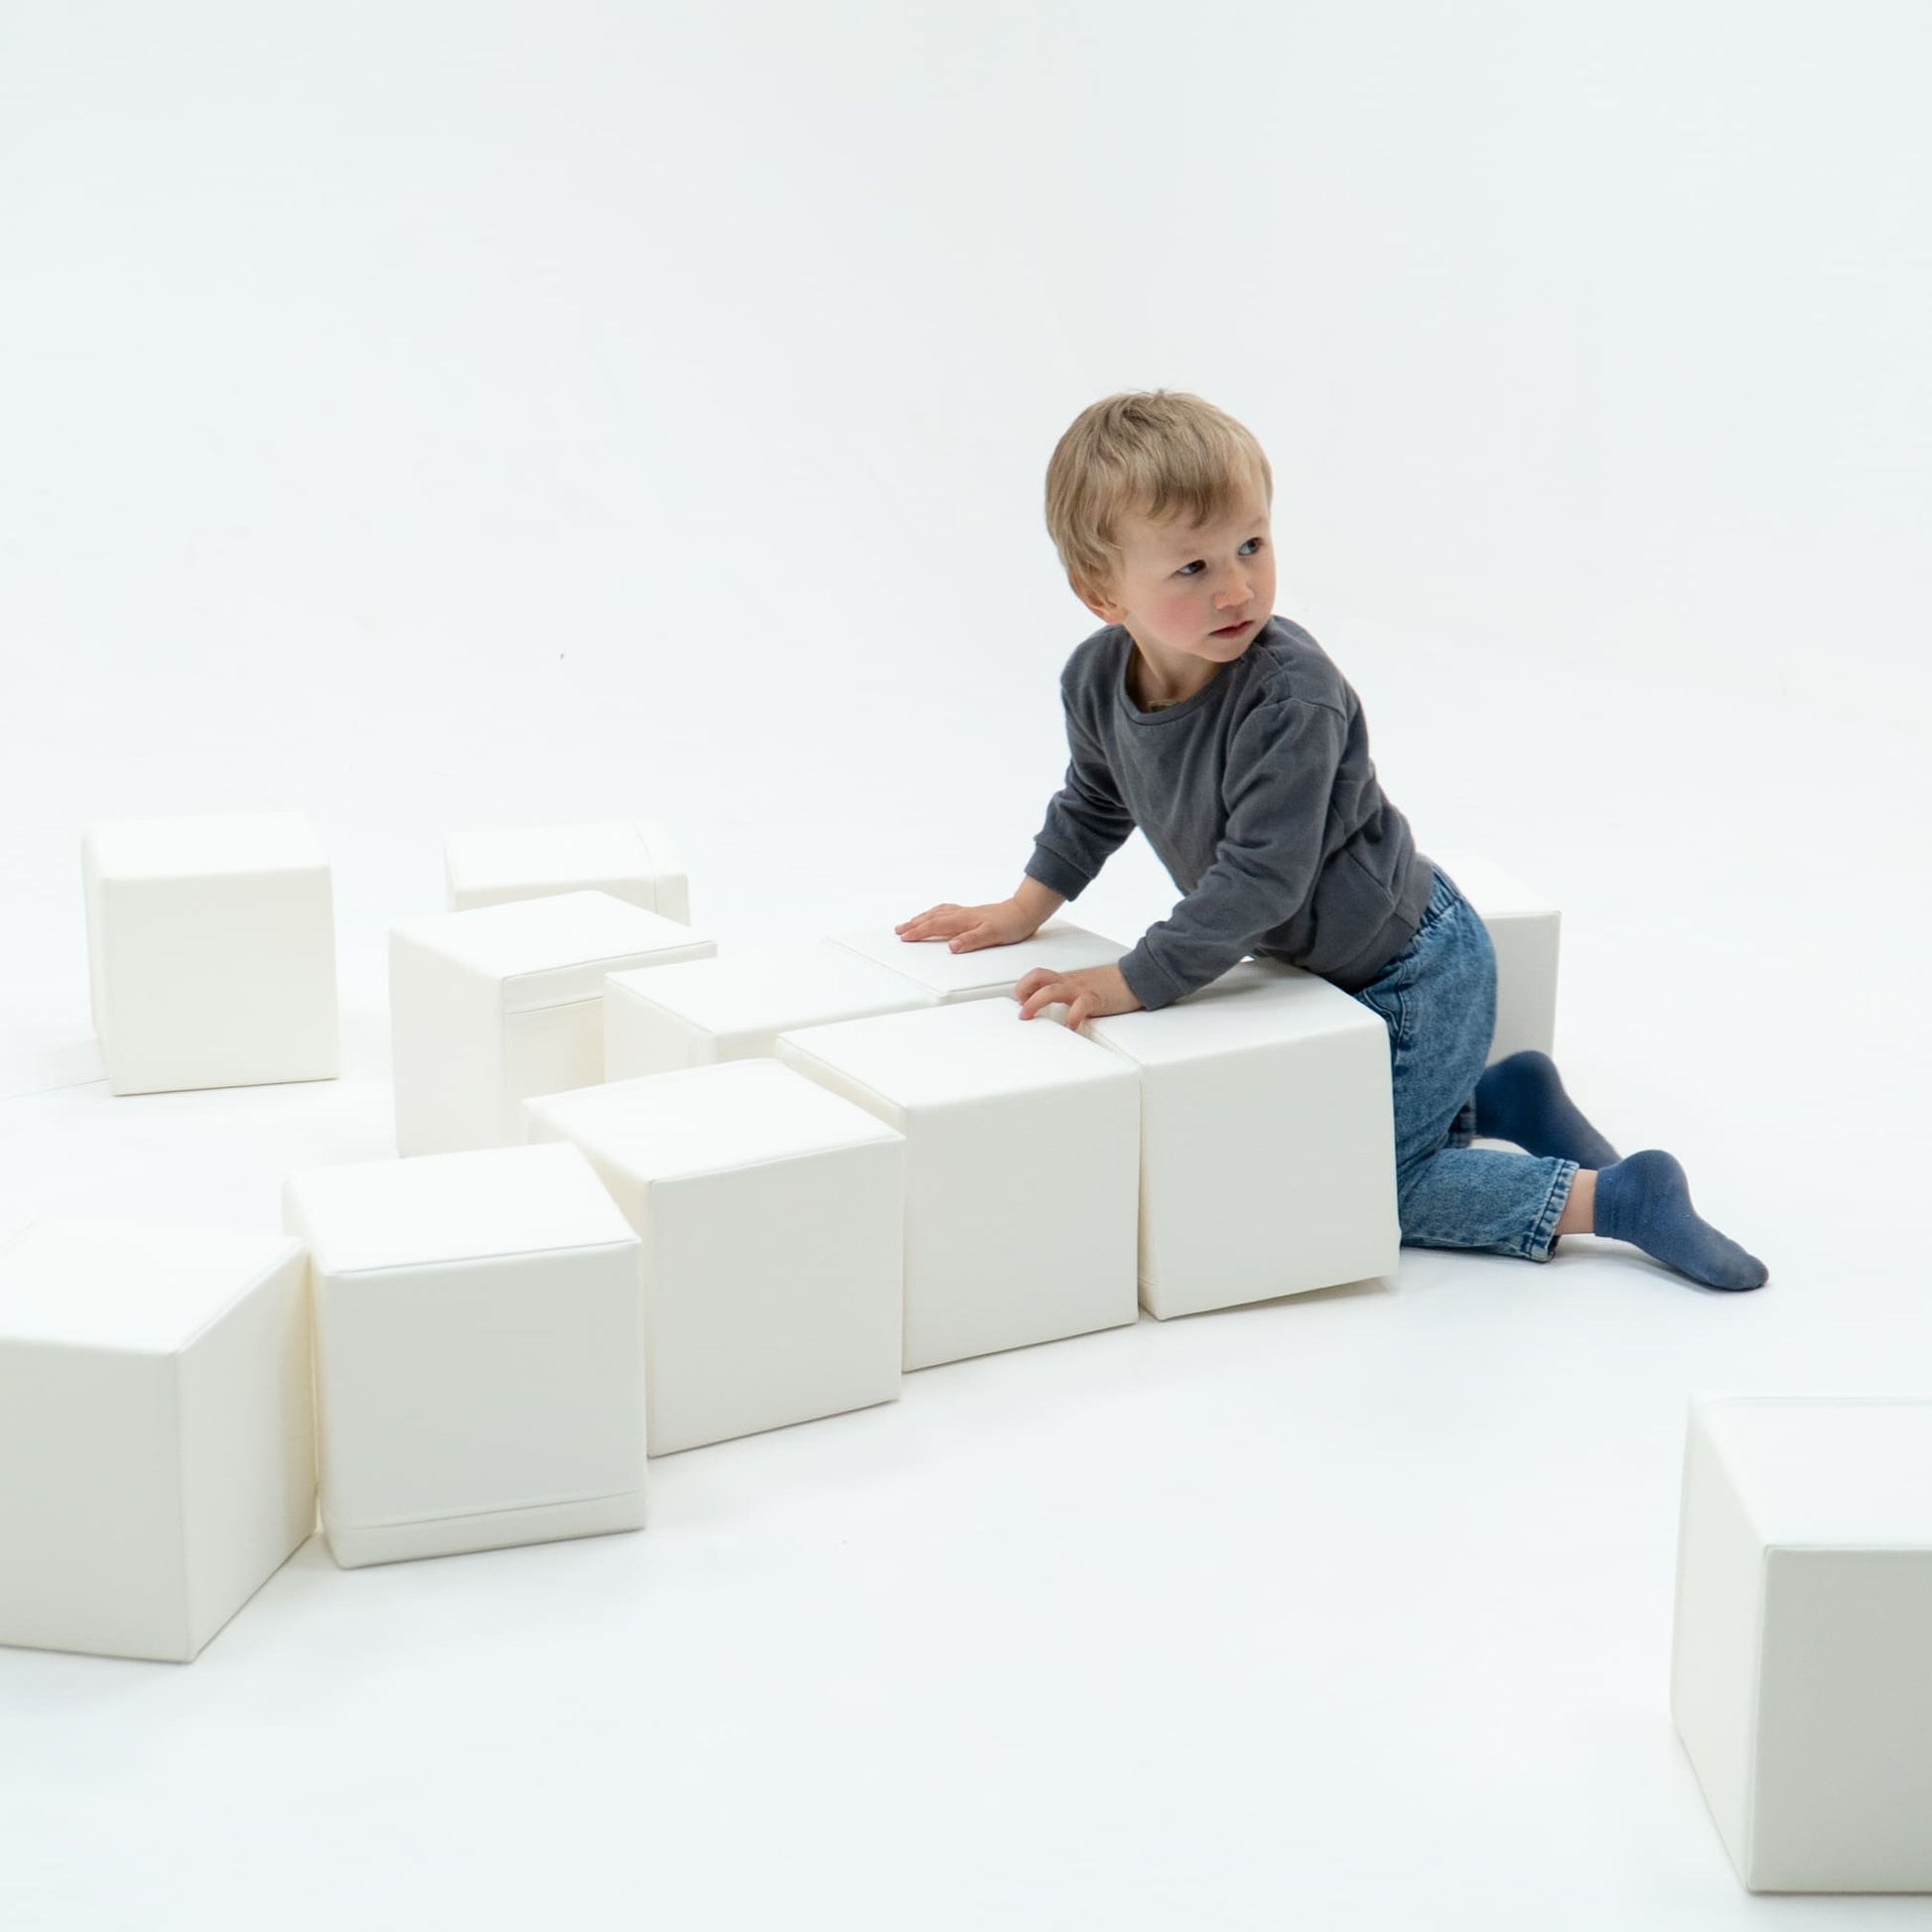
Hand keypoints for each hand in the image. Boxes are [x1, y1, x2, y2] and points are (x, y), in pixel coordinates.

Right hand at [895, 897, 1040, 952]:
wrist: (1026, 911)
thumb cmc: (1012, 924)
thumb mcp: (993, 935)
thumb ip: (972, 940)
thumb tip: (952, 946)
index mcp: (964, 920)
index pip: (935, 925)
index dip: (918, 931)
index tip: (904, 937)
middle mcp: (962, 914)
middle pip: (932, 917)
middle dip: (914, 924)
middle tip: (899, 930)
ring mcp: (966, 912)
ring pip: (938, 912)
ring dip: (922, 917)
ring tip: (910, 922)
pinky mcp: (972, 913)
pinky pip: (947, 911)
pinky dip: (935, 913)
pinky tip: (936, 915)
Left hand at [1013, 962, 1141, 1028]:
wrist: (1136, 978)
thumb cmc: (1113, 985)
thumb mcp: (1084, 986)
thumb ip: (1068, 994)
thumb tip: (1054, 1007)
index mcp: (1067, 979)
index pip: (1038, 975)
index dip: (1024, 986)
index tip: (1020, 1001)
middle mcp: (1070, 982)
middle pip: (1038, 976)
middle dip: (1022, 991)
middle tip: (1019, 1011)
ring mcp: (1082, 989)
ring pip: (1051, 989)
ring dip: (1034, 1002)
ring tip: (1027, 1016)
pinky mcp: (1096, 999)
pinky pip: (1080, 1007)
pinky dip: (1071, 1018)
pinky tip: (1068, 1028)